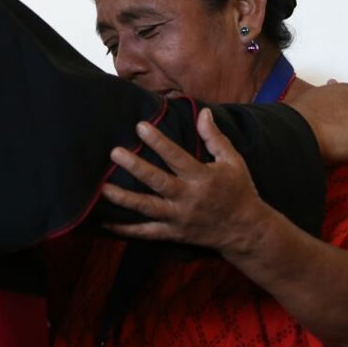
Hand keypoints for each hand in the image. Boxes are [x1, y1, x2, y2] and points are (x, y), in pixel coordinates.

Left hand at [100, 109, 269, 255]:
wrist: (245, 230)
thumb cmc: (238, 190)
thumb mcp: (233, 161)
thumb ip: (214, 137)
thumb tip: (202, 112)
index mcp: (202, 177)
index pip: (176, 156)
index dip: (158, 141)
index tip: (140, 126)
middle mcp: (188, 198)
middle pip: (157, 182)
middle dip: (135, 167)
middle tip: (115, 152)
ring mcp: (179, 218)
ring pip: (147, 208)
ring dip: (124, 198)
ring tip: (102, 188)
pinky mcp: (173, 234)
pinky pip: (146, 233)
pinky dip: (126, 229)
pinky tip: (106, 223)